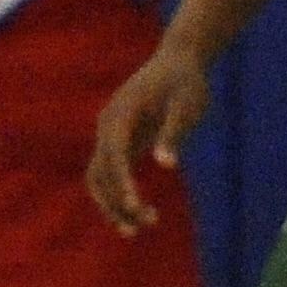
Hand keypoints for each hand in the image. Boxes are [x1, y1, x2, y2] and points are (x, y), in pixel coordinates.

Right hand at [89, 36, 211, 232]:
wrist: (178, 60)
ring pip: (99, 179)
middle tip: (146, 224)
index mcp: (119, 114)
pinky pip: (111, 175)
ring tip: (143, 226)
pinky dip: (120, 195)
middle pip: (99, 173)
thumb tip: (166, 165)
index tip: (136, 207)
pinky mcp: (120, 143)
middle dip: (117, 202)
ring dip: (114, 204)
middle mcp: (107, 127)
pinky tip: (140, 211)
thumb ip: (173, 133)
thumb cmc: (185, 81)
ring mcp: (110, 135)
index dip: (122, 182)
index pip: (113, 154)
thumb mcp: (187, 105)